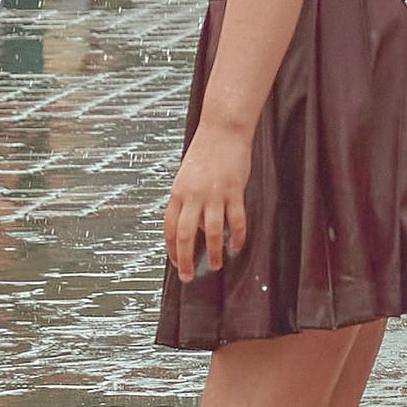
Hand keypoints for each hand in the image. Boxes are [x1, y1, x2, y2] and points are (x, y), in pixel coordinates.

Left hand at [163, 120, 252, 281]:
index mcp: (177, 193)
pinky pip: (235, 219)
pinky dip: (237, 235)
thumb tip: (197, 227)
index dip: (172, 250)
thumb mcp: (188, 177)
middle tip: (189, 276)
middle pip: (185, 235)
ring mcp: (214, 193)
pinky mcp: (233, 190)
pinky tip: (237, 245)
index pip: (169, 229)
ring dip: (213, 252)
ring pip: (211, 231)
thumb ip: (189, 201)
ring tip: (216, 265)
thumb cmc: (206, 152)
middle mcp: (192, 196)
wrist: (223, 130)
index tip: (177, 263)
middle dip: (186, 259)